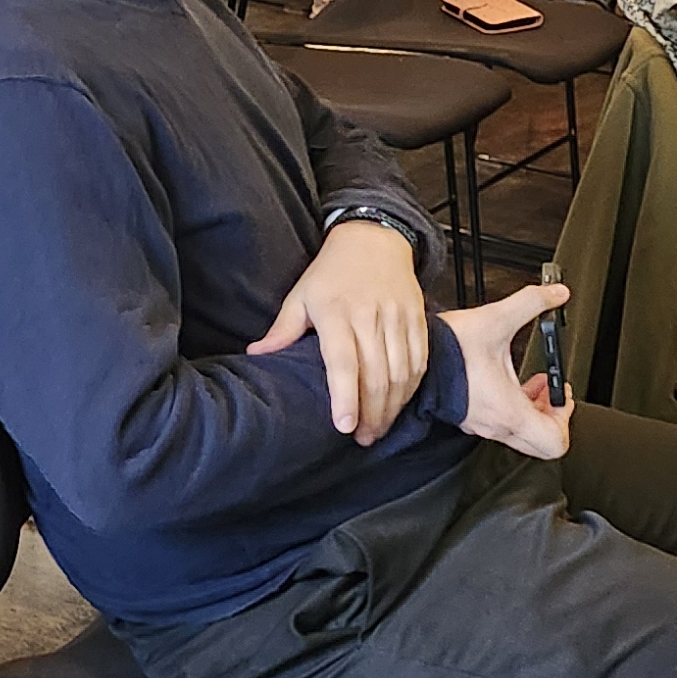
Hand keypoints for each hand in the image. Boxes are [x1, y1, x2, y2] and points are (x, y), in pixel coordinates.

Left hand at [246, 217, 427, 443]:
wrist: (374, 239)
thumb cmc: (330, 273)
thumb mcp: (300, 296)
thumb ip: (282, 330)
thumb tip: (256, 355)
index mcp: (335, 313)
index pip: (343, 362)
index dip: (345, 396)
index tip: (343, 426)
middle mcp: (370, 317)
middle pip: (377, 375)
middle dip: (371, 413)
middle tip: (362, 438)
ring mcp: (398, 318)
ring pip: (402, 373)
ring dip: (393, 406)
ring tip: (379, 429)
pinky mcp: (418, 319)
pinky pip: (420, 360)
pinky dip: (412, 387)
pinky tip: (400, 404)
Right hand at [444, 281, 573, 456]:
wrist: (410, 358)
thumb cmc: (447, 350)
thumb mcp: (497, 319)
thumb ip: (531, 303)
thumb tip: (555, 293)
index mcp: (509, 412)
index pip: (555, 442)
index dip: (566, 418)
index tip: (560, 392)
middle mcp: (496, 425)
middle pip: (540, 441)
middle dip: (551, 413)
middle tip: (548, 389)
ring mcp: (481, 424)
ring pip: (520, 432)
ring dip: (531, 408)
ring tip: (529, 382)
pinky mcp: (468, 417)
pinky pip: (500, 423)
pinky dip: (510, 405)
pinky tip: (503, 379)